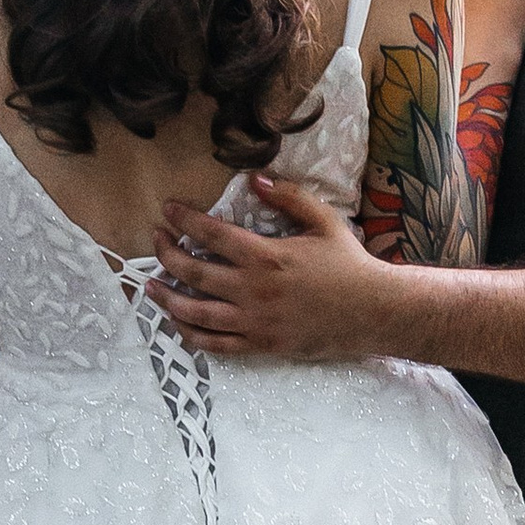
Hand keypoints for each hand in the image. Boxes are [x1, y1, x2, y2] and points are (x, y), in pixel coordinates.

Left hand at [151, 177, 396, 359]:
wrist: (373, 311)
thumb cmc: (349, 265)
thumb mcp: (323, 221)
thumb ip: (288, 197)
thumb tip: (254, 179)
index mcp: (266, 256)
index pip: (210, 234)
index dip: (183, 220)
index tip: (168, 210)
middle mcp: (253, 290)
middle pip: (193, 272)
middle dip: (166, 254)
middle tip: (156, 240)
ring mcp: (255, 321)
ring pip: (195, 313)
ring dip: (167, 298)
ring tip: (151, 286)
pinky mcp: (261, 345)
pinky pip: (215, 344)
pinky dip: (191, 335)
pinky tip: (178, 323)